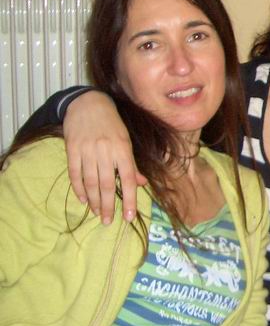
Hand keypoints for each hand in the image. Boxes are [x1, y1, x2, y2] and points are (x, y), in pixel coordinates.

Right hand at [63, 91, 145, 223]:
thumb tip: (141, 184)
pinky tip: (83, 199)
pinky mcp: (72, 149)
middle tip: (108, 221)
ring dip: (93, 200)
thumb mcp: (126, 141)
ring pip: (90, 181)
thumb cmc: (112, 125)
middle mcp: (106, 151)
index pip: (128, 179)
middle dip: (107, 205)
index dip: (128, 199)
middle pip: (106, 184)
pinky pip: (75, 173)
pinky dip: (78, 188)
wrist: (88, 103)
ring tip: (96, 213)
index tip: (127, 216)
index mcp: (123, 149)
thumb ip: (132, 164)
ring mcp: (87, 150)